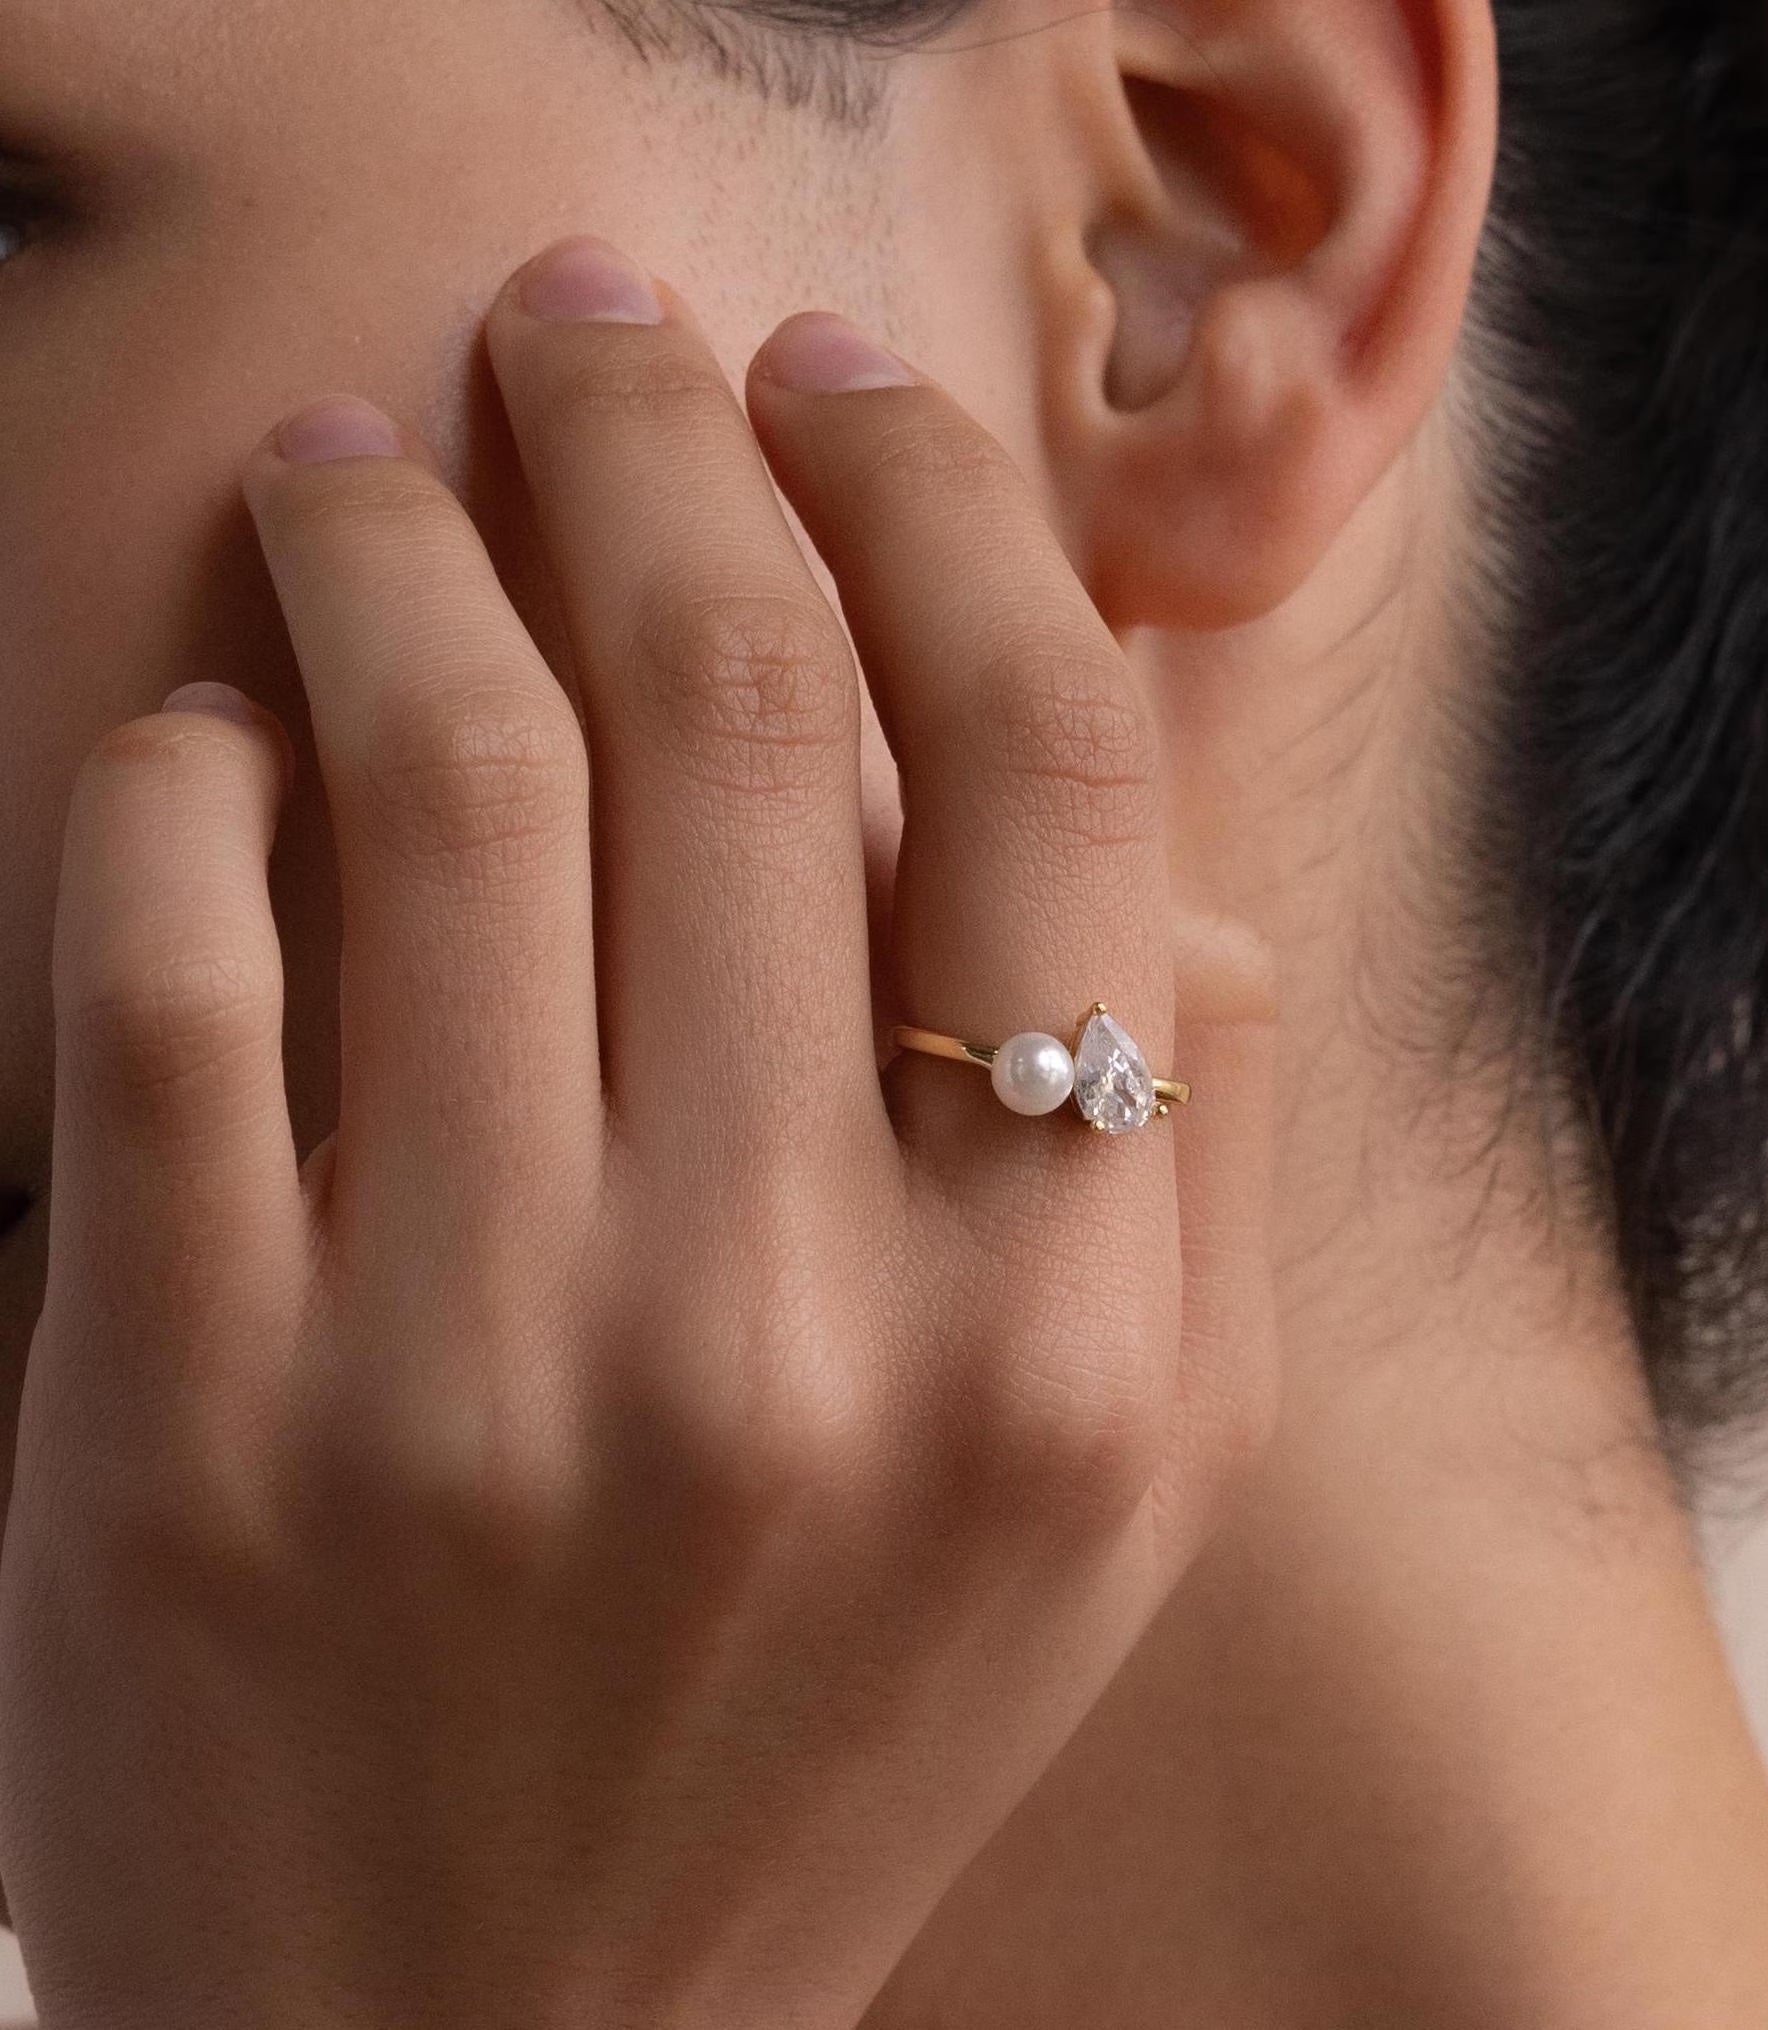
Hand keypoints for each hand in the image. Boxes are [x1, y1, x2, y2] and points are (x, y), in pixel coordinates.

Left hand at [0, 235, 1278, 2029]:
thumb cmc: (825, 1737)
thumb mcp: (1120, 1497)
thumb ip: (1202, 1157)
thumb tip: (1170, 845)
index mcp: (1065, 1333)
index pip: (1052, 775)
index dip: (939, 510)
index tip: (847, 381)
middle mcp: (800, 1331)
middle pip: (740, 708)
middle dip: (657, 433)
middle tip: (594, 318)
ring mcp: (473, 1374)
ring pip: (439, 772)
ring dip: (394, 533)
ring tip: (368, 446)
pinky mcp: (186, 1419)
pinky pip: (164, 956)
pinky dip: (185, 759)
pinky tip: (224, 700)